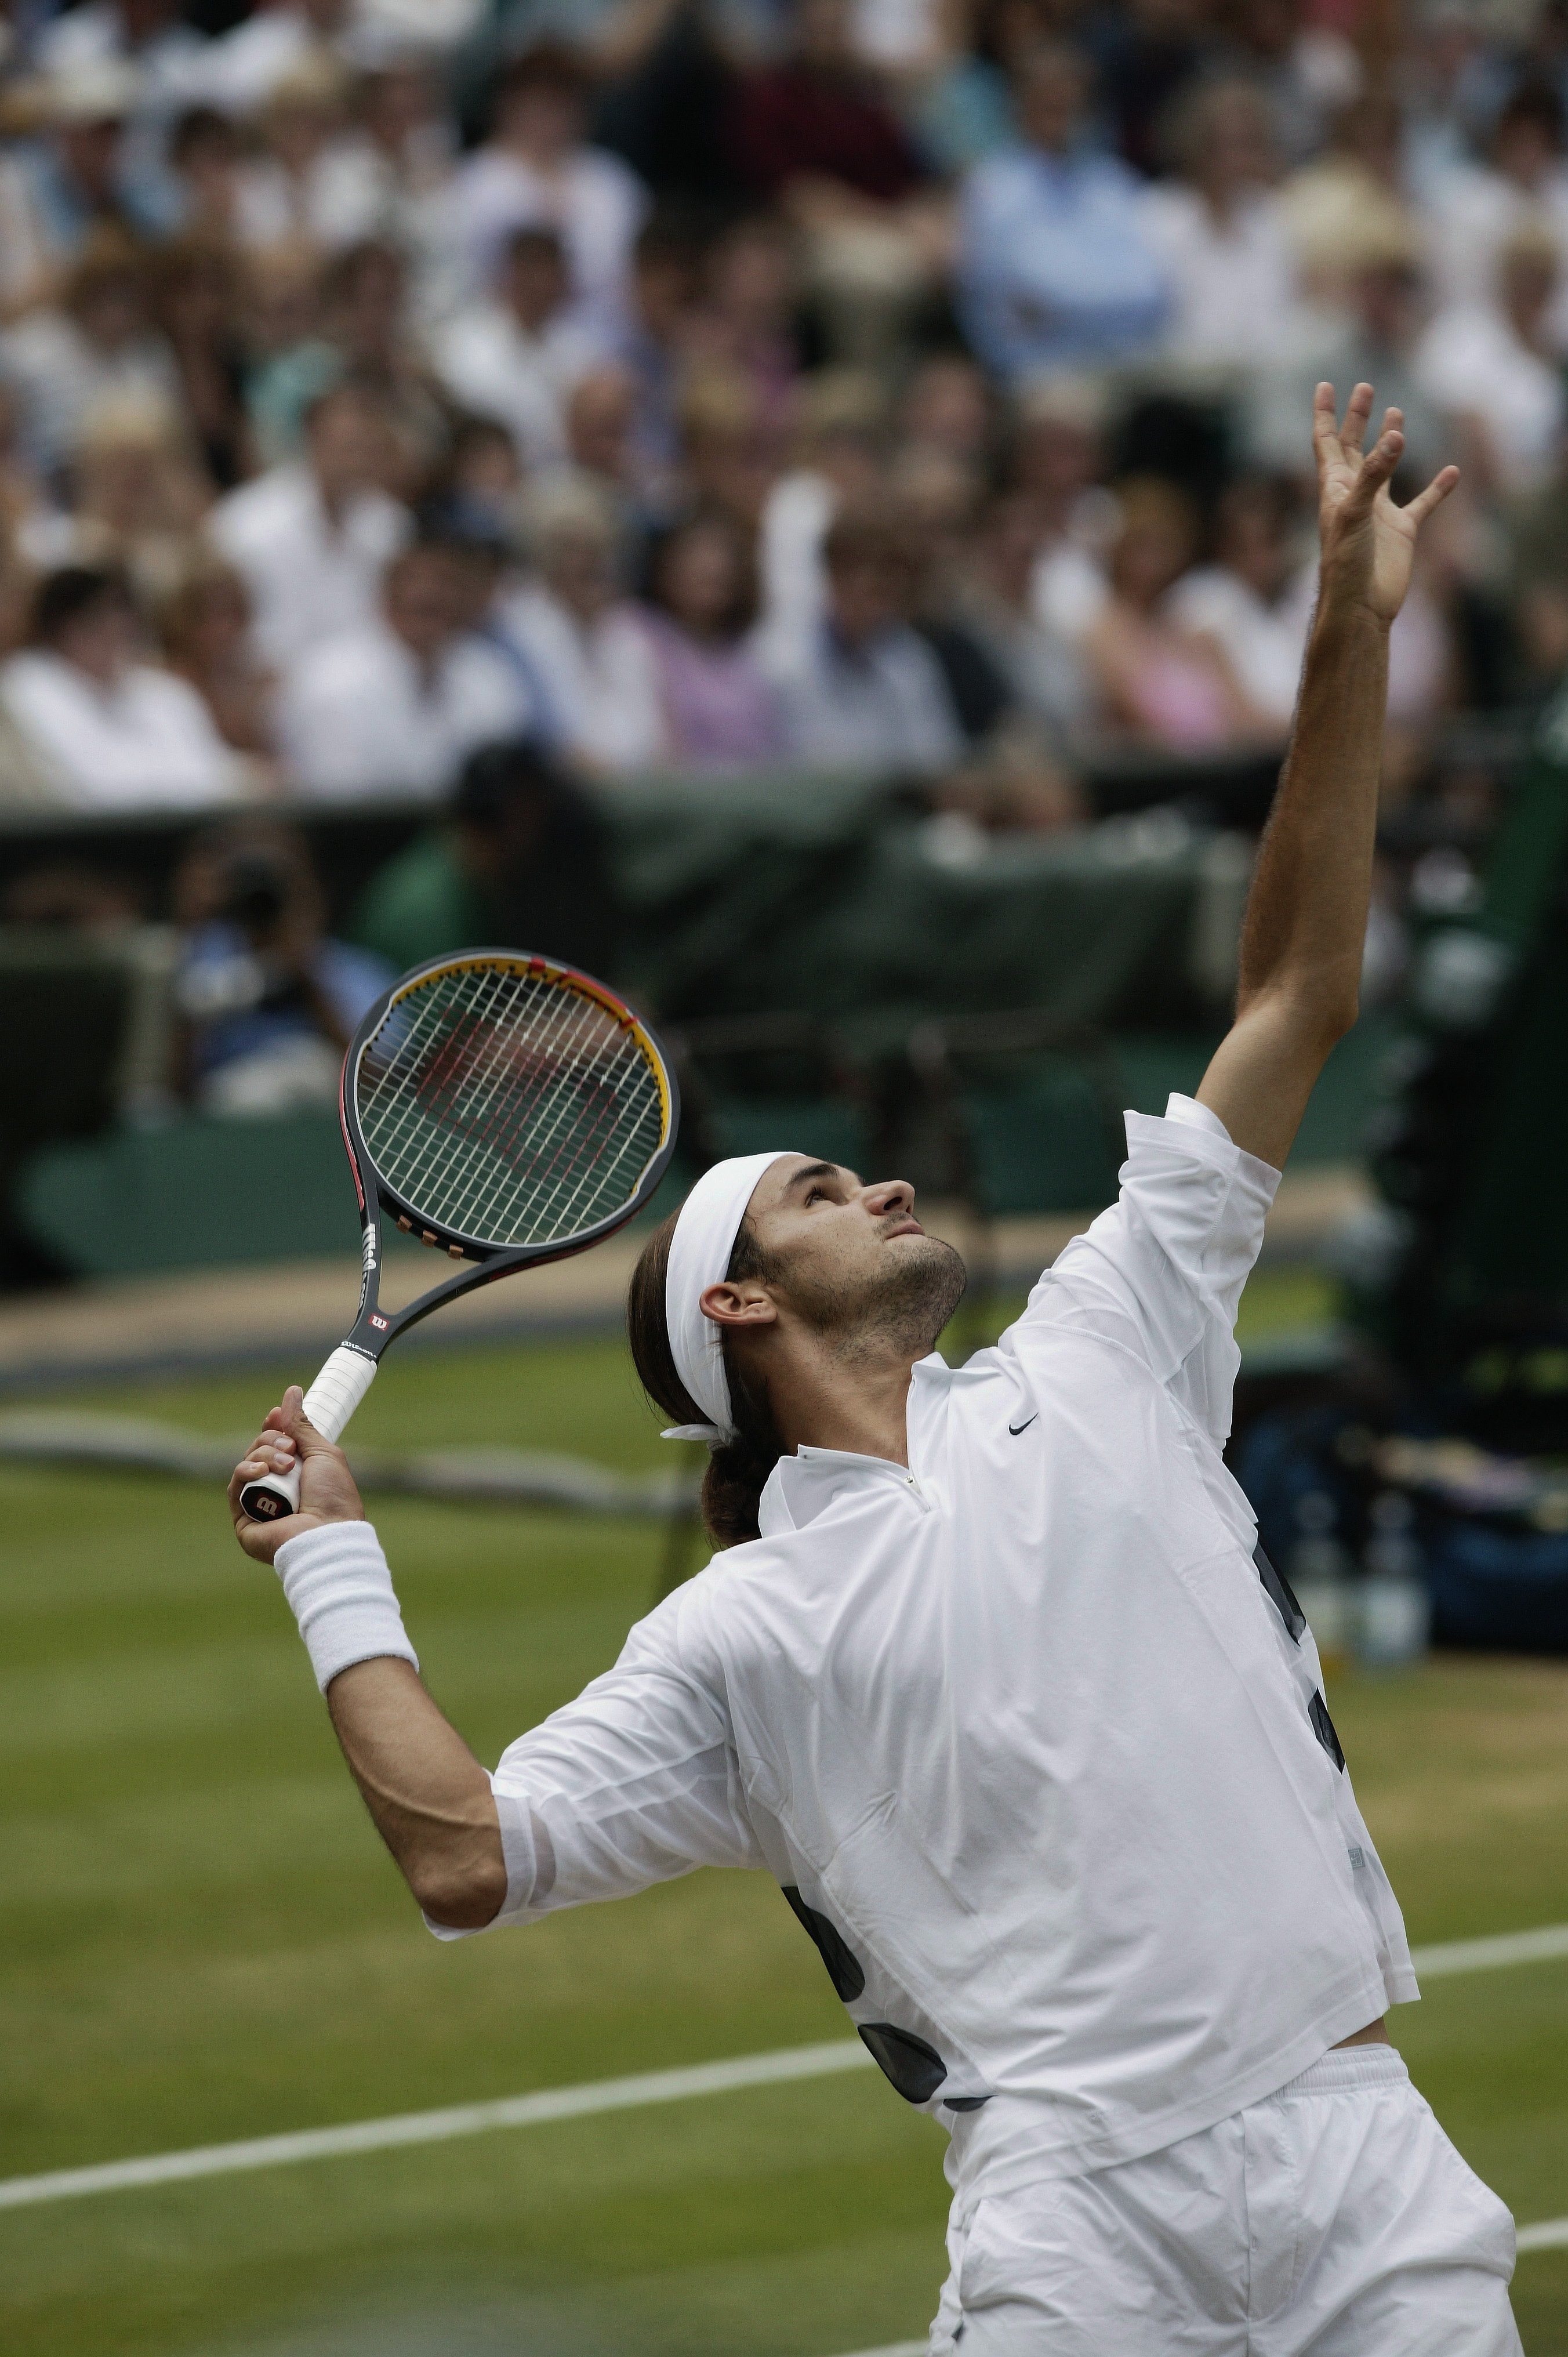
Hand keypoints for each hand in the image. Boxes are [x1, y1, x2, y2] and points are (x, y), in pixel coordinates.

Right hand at [228, 1384, 364, 1565]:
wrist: (327, 1534)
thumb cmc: (334, 1498)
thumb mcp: (322, 1453)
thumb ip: (301, 1425)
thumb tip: (291, 1392)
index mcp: (297, 1475)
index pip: (274, 1445)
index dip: (272, 1428)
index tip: (275, 1414)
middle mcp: (277, 1489)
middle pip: (258, 1450)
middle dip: (272, 1440)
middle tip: (291, 1448)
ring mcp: (259, 1504)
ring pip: (246, 1464)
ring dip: (264, 1455)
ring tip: (286, 1464)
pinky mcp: (244, 1519)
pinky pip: (235, 1486)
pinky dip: (246, 1472)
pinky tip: (262, 1472)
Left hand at [1313, 381, 1458, 628]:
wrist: (1360, 607)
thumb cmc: (1346, 563)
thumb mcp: (1355, 512)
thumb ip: (1374, 473)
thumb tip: (1396, 435)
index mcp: (1335, 489)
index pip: (1326, 442)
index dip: (1325, 414)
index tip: (1324, 386)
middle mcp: (1355, 496)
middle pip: (1354, 448)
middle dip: (1357, 419)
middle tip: (1365, 387)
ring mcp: (1378, 513)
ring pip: (1386, 469)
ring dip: (1390, 443)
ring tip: (1396, 415)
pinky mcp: (1401, 531)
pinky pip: (1423, 503)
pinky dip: (1438, 488)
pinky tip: (1451, 471)